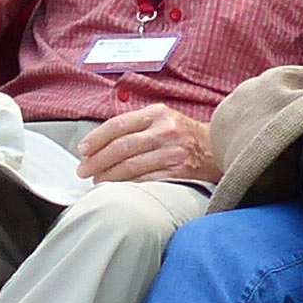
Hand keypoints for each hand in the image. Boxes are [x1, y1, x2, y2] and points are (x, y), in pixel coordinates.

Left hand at [78, 103, 213, 183]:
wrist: (220, 146)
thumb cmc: (185, 134)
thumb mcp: (163, 119)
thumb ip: (136, 126)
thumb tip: (100, 142)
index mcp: (157, 114)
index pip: (118, 125)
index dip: (96, 139)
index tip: (83, 150)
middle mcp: (165, 130)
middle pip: (121, 147)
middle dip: (97, 161)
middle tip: (84, 171)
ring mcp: (173, 152)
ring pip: (131, 166)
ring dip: (109, 176)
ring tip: (97, 181)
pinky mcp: (180, 171)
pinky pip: (146, 180)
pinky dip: (128, 185)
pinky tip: (117, 189)